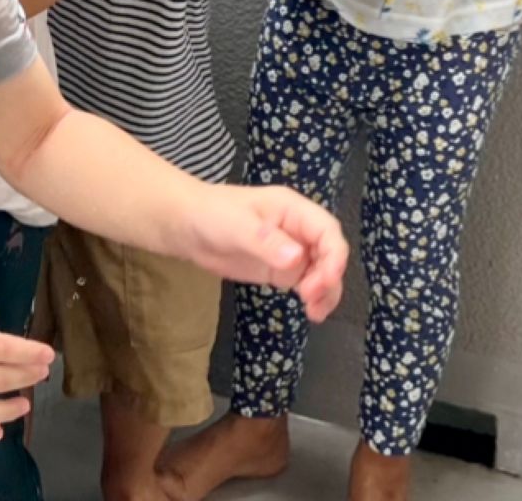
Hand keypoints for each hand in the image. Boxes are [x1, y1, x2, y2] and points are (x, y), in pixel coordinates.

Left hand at [177, 184, 348, 322]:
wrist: (186, 227)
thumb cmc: (210, 215)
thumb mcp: (235, 225)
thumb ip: (265, 241)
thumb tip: (296, 259)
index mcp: (293, 209)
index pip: (327, 230)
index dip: (334, 255)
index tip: (325, 280)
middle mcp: (298, 229)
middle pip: (329, 252)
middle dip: (329, 276)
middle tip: (311, 298)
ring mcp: (292, 250)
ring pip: (322, 271)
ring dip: (326, 291)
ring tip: (315, 312)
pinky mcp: (281, 270)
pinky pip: (307, 282)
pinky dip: (314, 297)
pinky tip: (311, 312)